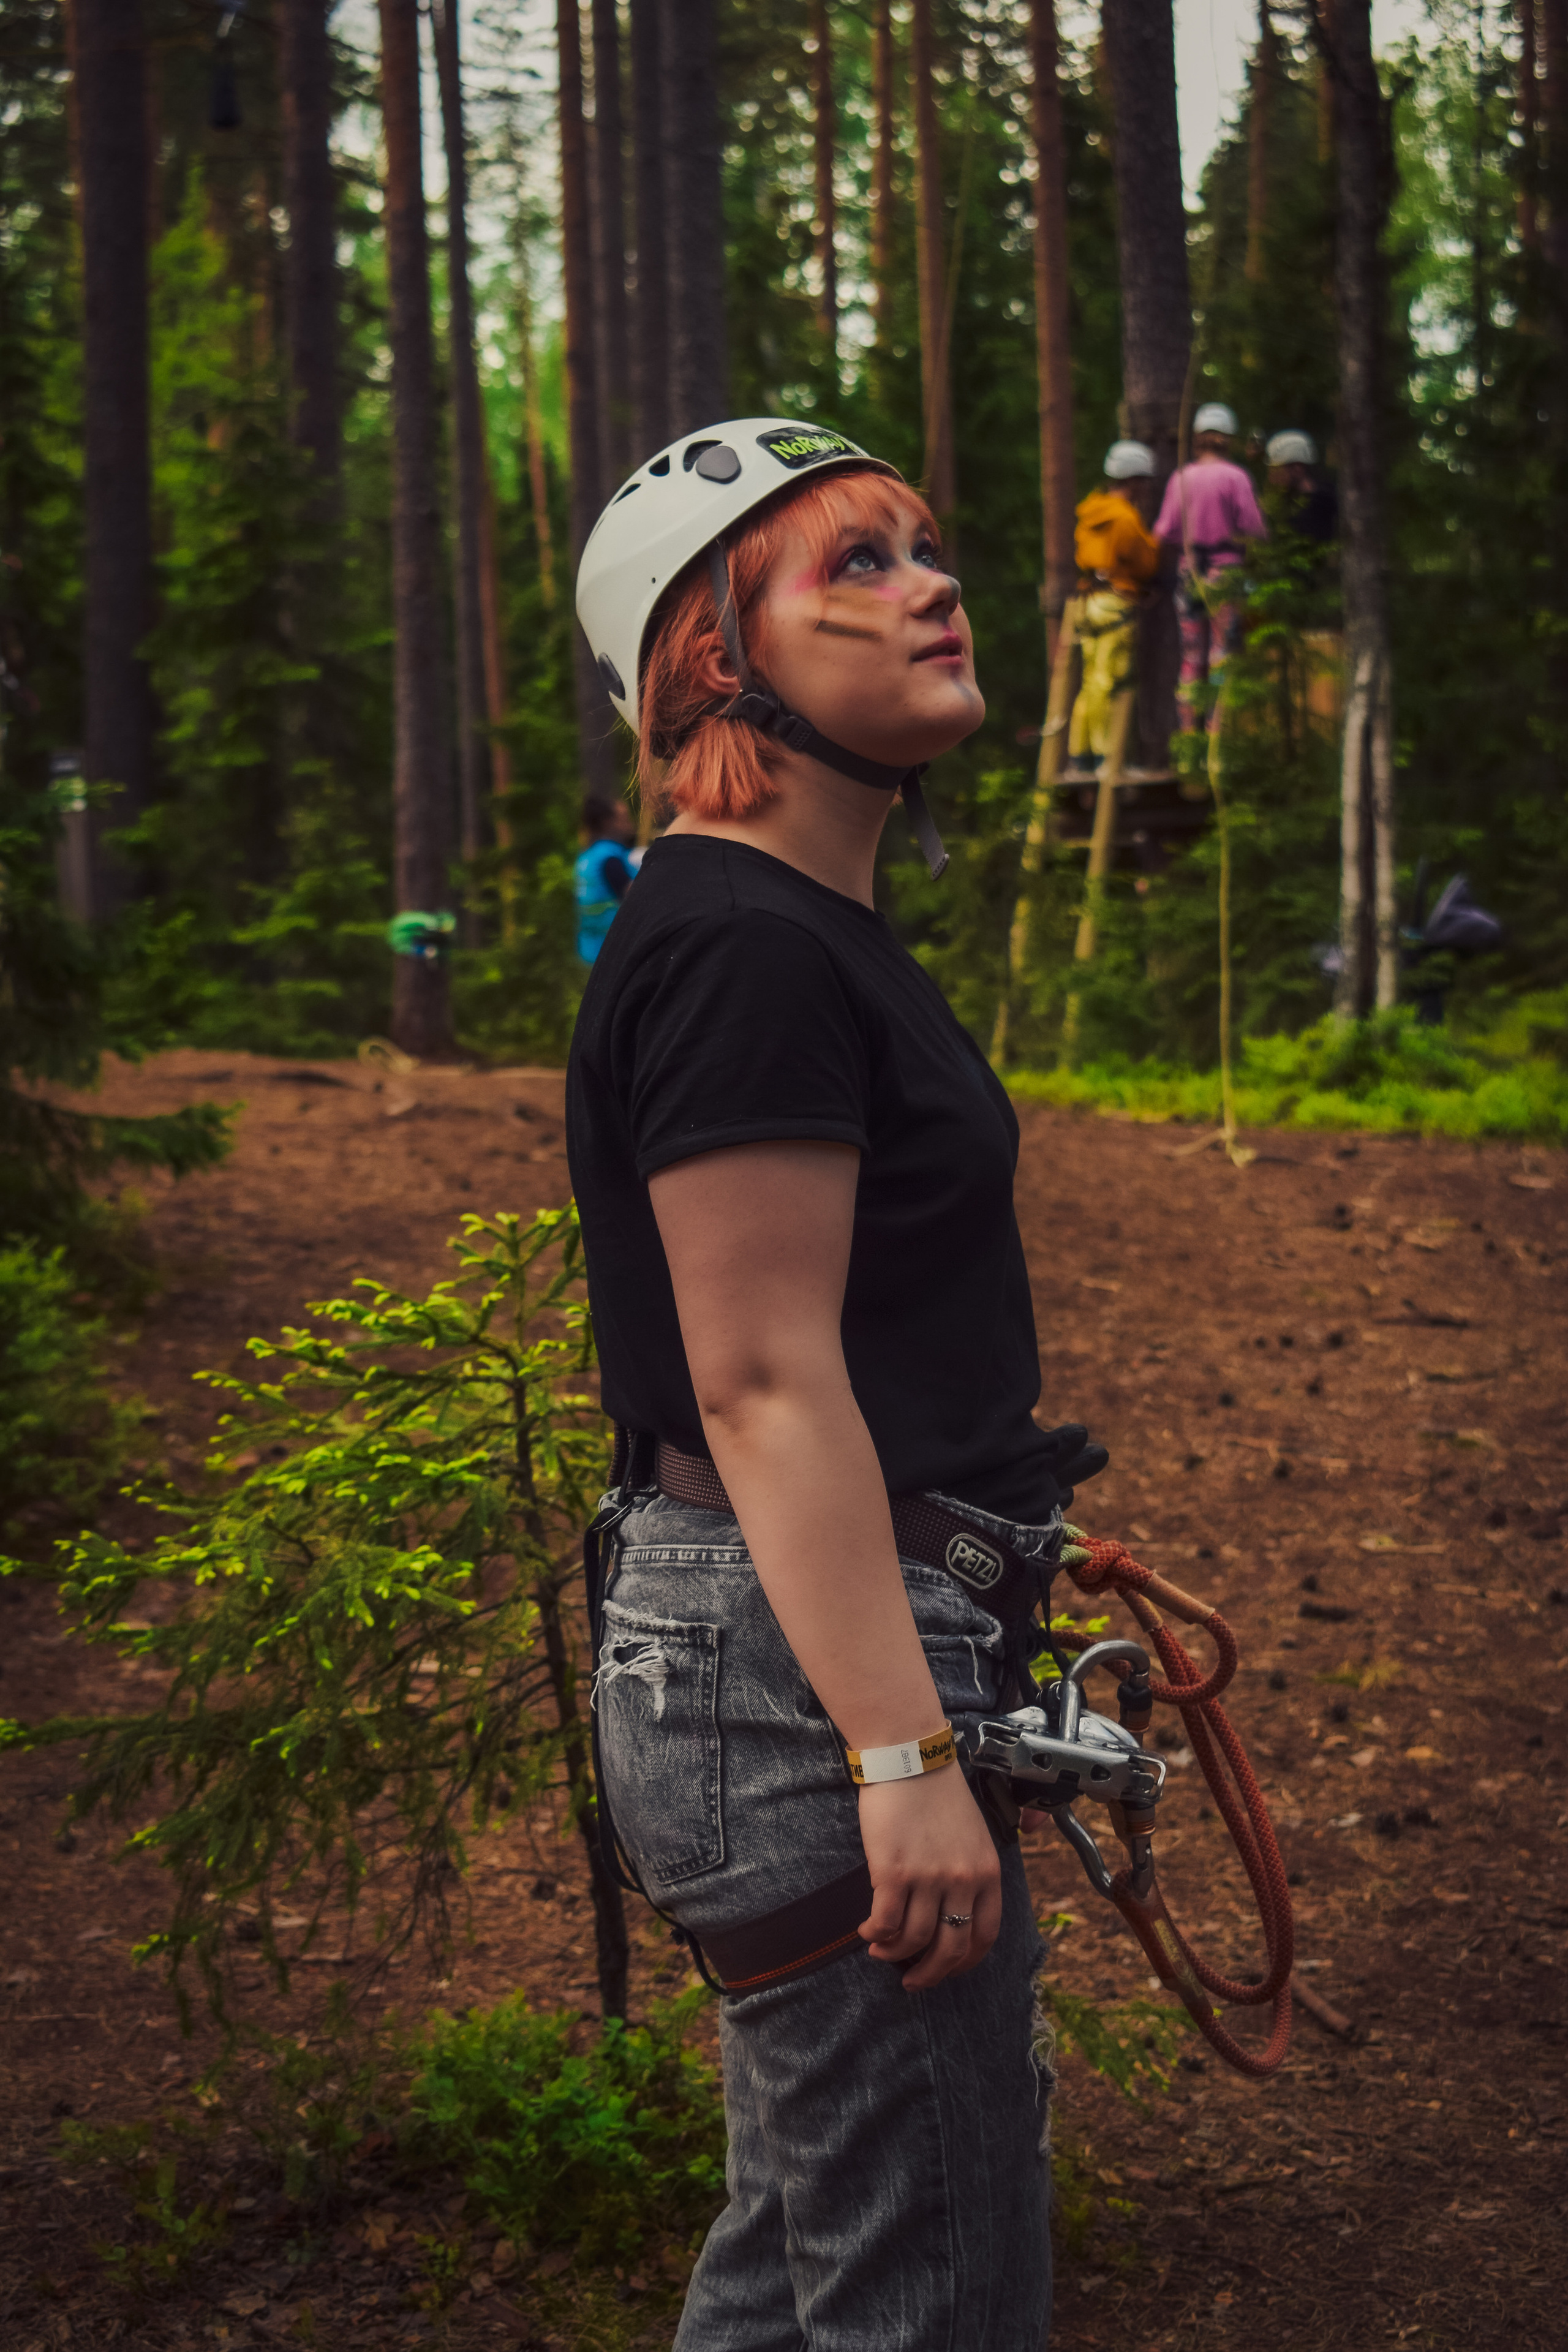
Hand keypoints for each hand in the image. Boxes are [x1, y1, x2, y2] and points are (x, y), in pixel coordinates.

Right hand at [856, 1767, 1002, 1991]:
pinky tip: (868, 1932)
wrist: (909, 1757)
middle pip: (951, 1949)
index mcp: (987, 1872)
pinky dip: (876, 1936)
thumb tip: (957, 1908)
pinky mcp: (894, 1873)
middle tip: (913, 1981)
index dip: (965, 1962)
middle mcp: (963, 1881)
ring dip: (895, 1956)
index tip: (948, 1969)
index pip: (985, 1936)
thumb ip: (972, 1869)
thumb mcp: (973, 1833)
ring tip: (881, 1952)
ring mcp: (929, 1878)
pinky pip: (886, 1924)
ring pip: (915, 1941)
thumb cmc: (937, 1792)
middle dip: (930, 1974)